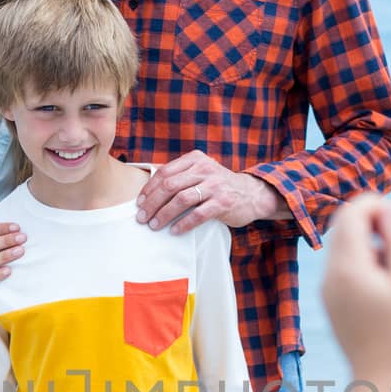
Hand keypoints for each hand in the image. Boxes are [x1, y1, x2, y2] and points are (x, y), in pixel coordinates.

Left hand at [136, 152, 286, 234]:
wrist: (251, 194)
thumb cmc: (218, 186)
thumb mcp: (201, 173)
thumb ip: (180, 176)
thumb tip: (149, 189)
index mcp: (195, 159)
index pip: (165, 172)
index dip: (149, 189)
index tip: (139, 203)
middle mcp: (204, 169)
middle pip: (169, 186)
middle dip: (152, 204)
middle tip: (142, 218)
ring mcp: (215, 185)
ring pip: (181, 200)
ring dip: (164, 214)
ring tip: (154, 226)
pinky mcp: (223, 203)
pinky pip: (198, 214)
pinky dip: (183, 224)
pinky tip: (174, 231)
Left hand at [321, 196, 390, 380]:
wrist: (381, 377)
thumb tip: (390, 206)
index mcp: (348, 267)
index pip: (351, 212)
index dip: (376, 206)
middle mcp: (330, 274)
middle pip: (344, 225)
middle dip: (373, 224)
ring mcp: (327, 288)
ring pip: (344, 246)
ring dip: (370, 245)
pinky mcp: (331, 300)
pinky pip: (343, 267)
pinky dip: (363, 264)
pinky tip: (384, 289)